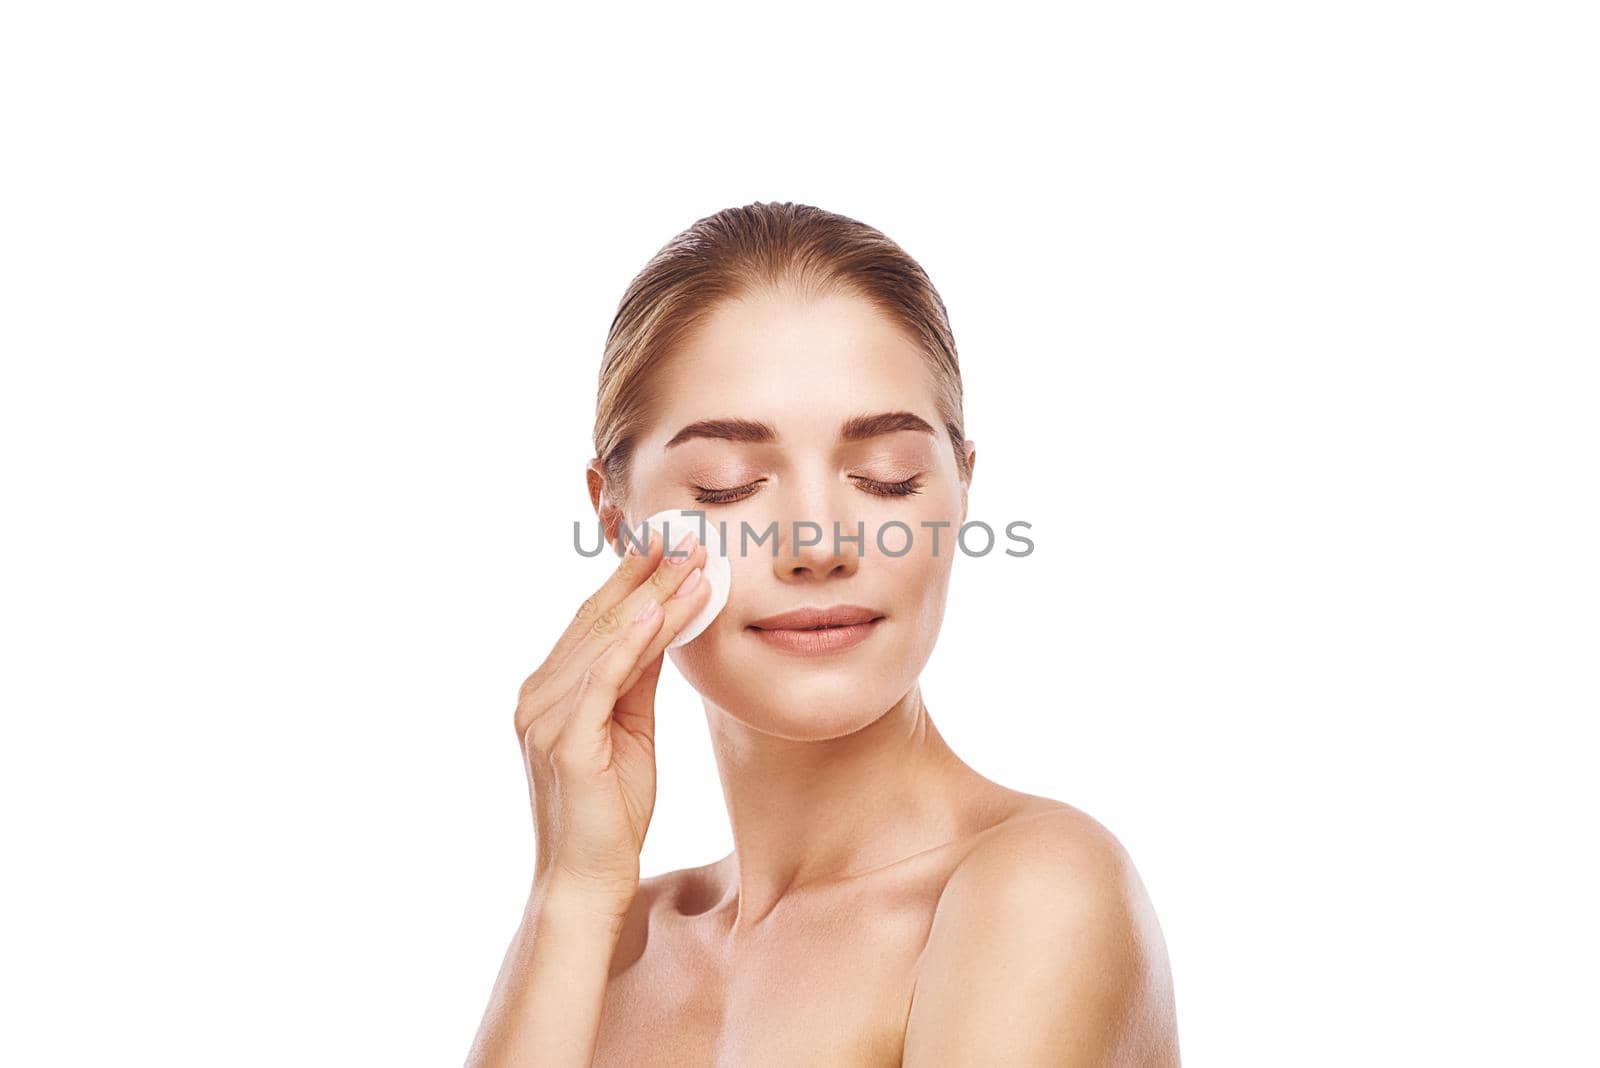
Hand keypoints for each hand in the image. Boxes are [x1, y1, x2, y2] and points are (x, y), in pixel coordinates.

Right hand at [513, 526, 710, 915]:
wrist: (588, 880)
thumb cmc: (611, 812)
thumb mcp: (630, 730)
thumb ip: (637, 680)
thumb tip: (663, 626)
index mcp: (547, 692)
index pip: (592, 622)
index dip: (631, 580)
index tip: (669, 545)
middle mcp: (536, 696)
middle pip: (598, 621)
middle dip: (646, 576)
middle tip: (688, 539)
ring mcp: (544, 718)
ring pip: (605, 641)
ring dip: (652, 598)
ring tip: (692, 565)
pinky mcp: (565, 742)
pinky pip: (601, 679)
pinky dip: (630, 642)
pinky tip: (656, 611)